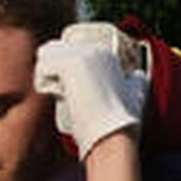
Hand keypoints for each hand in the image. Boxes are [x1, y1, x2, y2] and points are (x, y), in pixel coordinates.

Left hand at [34, 40, 148, 156]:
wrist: (112, 131)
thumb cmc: (122, 119)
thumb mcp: (137, 93)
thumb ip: (138, 80)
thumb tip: (138, 75)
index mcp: (107, 52)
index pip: (74, 50)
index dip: (65, 68)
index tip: (69, 88)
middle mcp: (93, 48)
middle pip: (58, 49)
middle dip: (53, 67)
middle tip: (59, 89)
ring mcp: (79, 55)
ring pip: (47, 54)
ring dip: (46, 72)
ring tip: (55, 92)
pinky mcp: (66, 65)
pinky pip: (42, 67)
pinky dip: (43, 81)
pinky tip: (54, 93)